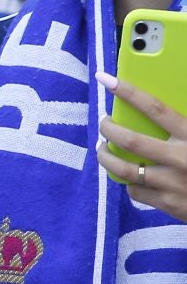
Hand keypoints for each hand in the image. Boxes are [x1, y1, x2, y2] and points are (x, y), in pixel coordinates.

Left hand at [99, 73, 186, 219]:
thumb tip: (170, 105)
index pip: (155, 109)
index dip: (128, 92)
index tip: (107, 80)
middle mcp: (179, 159)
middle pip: (130, 140)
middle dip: (108, 128)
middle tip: (104, 122)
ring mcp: (171, 184)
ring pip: (123, 169)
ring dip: (106, 156)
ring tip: (103, 148)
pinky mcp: (167, 204)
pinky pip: (135, 191)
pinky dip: (127, 182)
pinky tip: (129, 175)